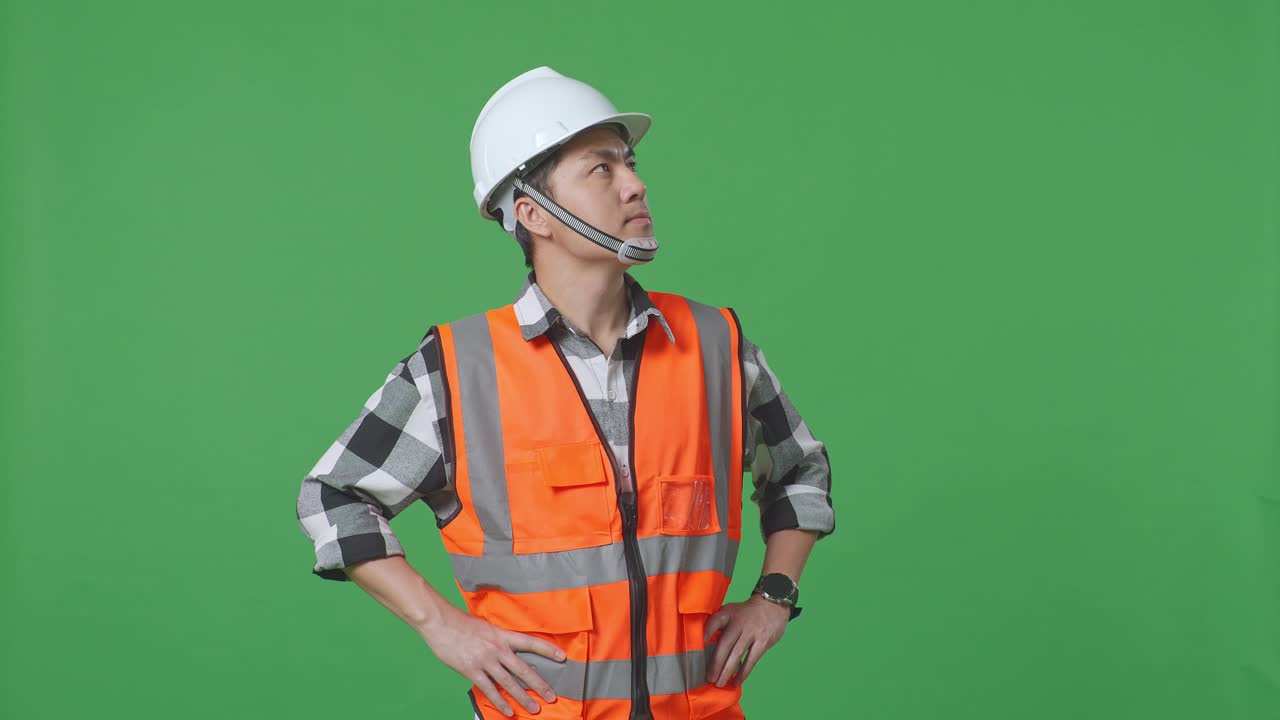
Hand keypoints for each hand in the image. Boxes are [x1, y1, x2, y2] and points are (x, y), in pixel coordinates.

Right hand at [419, 603, 565, 716]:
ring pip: (509, 683)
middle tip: (551, 697)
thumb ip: (498, 639)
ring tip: (534, 709)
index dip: (548, 650)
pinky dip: (500, 702)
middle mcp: (498, 649)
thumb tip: (507, 649)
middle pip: (523, 670)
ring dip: (523, 698)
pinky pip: (489, 689)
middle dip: (539, 685)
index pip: (531, 642)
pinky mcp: (472, 670)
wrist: (441, 622)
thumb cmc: (462, 623)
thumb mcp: (486, 626)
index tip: (562, 657)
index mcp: (503, 636)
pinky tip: (508, 711)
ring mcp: (485, 661)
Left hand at [703, 594, 789, 687]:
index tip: (697, 645)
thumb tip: (703, 645)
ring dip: (727, 671)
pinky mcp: (763, 641)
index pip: (714, 622)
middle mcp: (738, 623)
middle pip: (724, 644)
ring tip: (719, 683)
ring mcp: (751, 632)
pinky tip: (736, 681)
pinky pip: (751, 660)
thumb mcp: (730, 611)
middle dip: (715, 663)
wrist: (771, 605)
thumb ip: (718, 625)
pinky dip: (743, 672)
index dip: (705, 633)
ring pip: (737, 654)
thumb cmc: (745, 613)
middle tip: (709, 678)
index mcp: (727, 614)